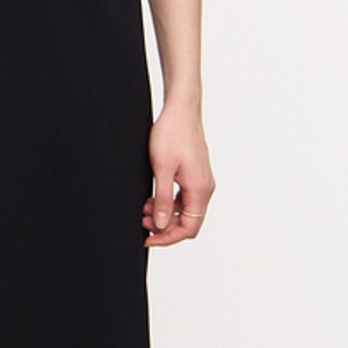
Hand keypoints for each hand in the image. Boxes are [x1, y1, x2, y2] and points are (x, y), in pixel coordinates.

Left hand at [143, 101, 214, 246]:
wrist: (180, 109)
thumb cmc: (172, 134)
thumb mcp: (161, 169)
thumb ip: (163, 200)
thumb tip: (162, 225)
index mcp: (200, 190)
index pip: (189, 228)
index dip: (167, 237)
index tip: (148, 238)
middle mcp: (205, 188)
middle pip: (189, 221)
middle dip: (165, 225)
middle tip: (142, 220)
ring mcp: (202, 180)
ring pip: (186, 209)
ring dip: (166, 213)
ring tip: (144, 207)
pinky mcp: (196, 173)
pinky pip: (185, 197)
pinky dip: (169, 201)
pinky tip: (153, 196)